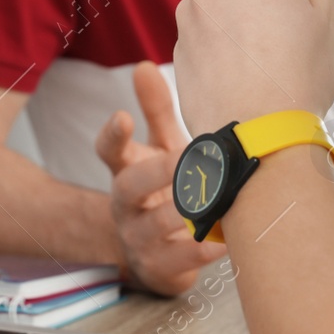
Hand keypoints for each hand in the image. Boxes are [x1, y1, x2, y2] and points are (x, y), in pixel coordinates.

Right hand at [96, 60, 226, 295]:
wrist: (158, 250)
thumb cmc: (166, 187)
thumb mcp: (162, 147)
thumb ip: (155, 110)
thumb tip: (143, 65)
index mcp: (126, 170)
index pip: (108, 150)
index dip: (113, 134)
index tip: (122, 115)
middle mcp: (125, 205)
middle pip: (128, 187)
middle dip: (157, 172)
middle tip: (184, 158)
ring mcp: (138, 238)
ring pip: (155, 224)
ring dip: (184, 211)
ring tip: (212, 199)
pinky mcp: (158, 267)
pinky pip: (179, 260)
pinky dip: (202, 250)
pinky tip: (224, 240)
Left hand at [173, 0, 333, 135]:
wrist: (254, 138)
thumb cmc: (299, 78)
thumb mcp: (328, 18)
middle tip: (287, 15)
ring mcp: (191, 8)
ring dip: (239, 3)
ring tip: (263, 50)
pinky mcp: (178, 39)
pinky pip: (205, 20)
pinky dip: (221, 32)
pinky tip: (240, 68)